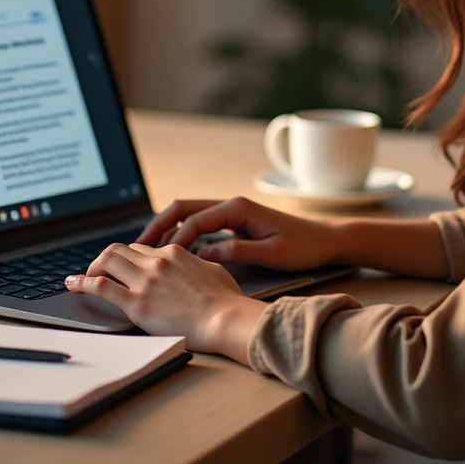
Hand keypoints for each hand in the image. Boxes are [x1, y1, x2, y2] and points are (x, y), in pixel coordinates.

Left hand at [64, 242, 263, 359]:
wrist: (225, 318)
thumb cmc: (225, 300)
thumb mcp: (213, 271)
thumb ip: (198, 265)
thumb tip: (196, 265)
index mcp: (174, 253)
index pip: (142, 248)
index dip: (129, 256)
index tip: (122, 266)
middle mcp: (156, 262)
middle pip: (120, 249)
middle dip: (104, 257)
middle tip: (97, 269)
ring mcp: (145, 281)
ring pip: (107, 260)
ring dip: (90, 267)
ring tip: (81, 277)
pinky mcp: (137, 304)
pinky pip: (101, 287)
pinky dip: (82, 283)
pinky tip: (73, 284)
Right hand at [137, 196, 339, 271]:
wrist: (327, 239)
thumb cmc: (304, 247)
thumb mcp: (272, 254)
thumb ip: (237, 252)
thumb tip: (203, 255)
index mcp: (238, 208)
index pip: (194, 220)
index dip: (173, 239)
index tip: (157, 259)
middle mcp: (232, 204)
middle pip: (184, 208)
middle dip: (158, 225)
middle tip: (137, 247)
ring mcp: (232, 211)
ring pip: (189, 214)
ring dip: (167, 228)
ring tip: (147, 249)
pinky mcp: (235, 221)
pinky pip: (200, 222)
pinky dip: (182, 232)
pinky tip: (172, 250)